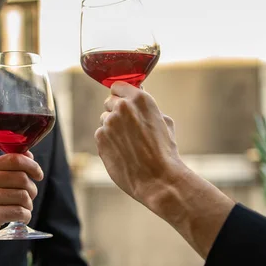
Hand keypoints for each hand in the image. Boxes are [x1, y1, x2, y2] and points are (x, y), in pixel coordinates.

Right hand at [0, 152, 42, 265]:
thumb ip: (1, 170)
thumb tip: (29, 156)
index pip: (13, 158)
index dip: (32, 165)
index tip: (38, 174)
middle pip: (22, 178)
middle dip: (32, 189)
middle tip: (28, 199)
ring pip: (23, 196)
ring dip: (28, 205)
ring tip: (21, 210)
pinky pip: (20, 212)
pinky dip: (25, 216)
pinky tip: (20, 219)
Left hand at [95, 81, 186, 212]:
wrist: (158, 178)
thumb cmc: (165, 153)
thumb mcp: (164, 122)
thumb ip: (147, 108)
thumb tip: (138, 98)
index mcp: (140, 99)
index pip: (118, 86)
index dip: (121, 96)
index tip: (124, 103)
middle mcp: (122, 107)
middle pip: (109, 102)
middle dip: (116, 112)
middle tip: (129, 128)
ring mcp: (109, 122)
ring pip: (105, 120)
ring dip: (112, 128)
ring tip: (128, 144)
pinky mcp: (100, 138)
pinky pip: (101, 135)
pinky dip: (108, 142)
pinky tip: (122, 152)